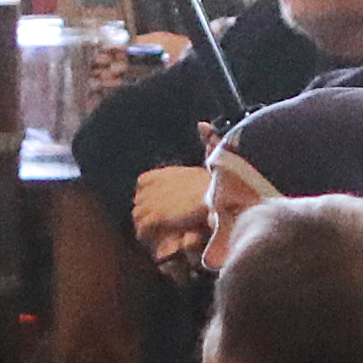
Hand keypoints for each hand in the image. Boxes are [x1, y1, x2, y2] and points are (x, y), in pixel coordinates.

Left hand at [133, 145, 221, 273]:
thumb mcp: (214, 158)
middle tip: (153, 224)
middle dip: (145, 211)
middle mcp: (157, 184)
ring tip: (151, 234)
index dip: (148, 196)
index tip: (156, 206)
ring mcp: (155, 200)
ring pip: (138, 214)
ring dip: (143, 223)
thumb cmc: (223, 183)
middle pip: (139, 200)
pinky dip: (146, 233)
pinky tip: (153, 238)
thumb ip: (207, 142)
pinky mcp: (158, 215)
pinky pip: (143, 226)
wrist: (224, 196)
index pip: (143, 183)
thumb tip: (202, 124)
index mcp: (167, 172)